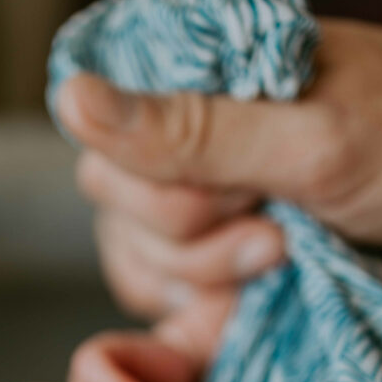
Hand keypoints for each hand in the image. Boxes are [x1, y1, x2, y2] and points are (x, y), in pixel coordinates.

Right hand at [58, 19, 381, 317]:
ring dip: (209, 275)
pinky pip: (153, 284)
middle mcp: (180, 133)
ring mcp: (191, 190)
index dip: (169, 193)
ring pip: (136, 253)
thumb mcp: (310, 143)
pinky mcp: (202, 241)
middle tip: (279, 227)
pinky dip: (195, 301)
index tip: (252, 198)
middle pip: (121, 207)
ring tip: (283, 251)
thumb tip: (72, 98)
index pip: (110, 145)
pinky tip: (247, 287)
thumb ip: (193, 129)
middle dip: (200, 240)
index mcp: (196, 80)